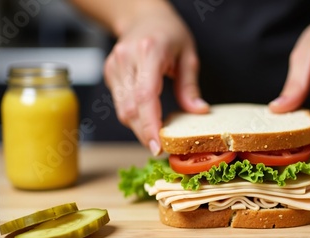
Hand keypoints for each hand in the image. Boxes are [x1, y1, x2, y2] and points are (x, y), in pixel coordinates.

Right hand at [104, 1, 208, 154]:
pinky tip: (146, 121)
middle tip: (159, 149)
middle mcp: (127, 59)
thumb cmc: (169, 33)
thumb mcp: (188, 55)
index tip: (157, 145)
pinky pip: (120, 104)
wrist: (143, 16)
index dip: (149, 124)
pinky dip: (133, 117)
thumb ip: (190, 86)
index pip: (145, 95)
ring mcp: (115, 66)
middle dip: (144, 133)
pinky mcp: (110, 73)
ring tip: (155, 137)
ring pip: (122, 110)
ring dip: (138, 128)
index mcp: (149, 51)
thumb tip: (199, 112)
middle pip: (130, 108)